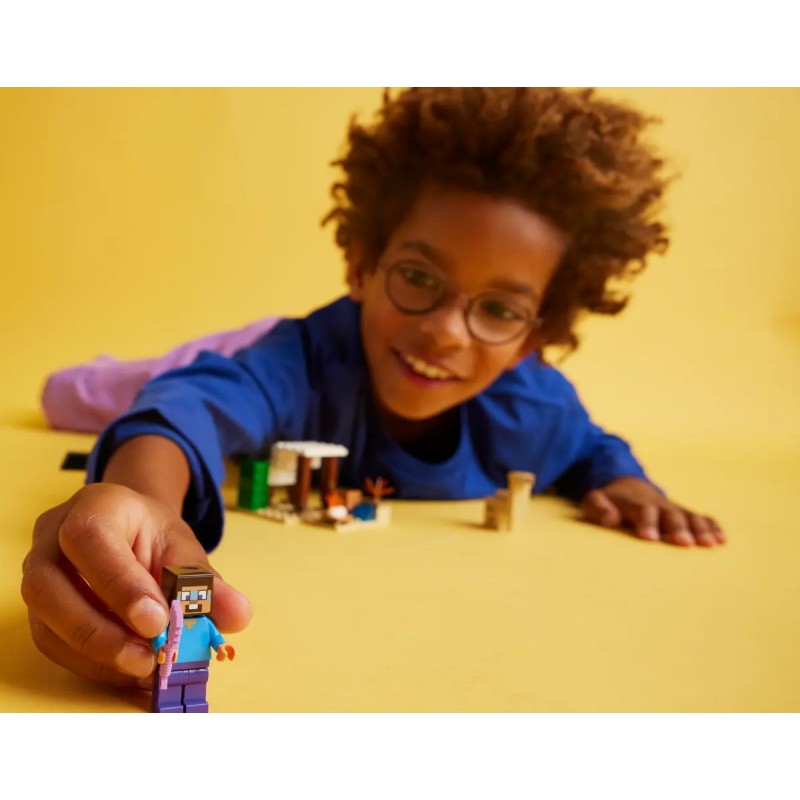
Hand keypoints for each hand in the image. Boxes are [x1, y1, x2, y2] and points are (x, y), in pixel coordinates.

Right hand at [22, 483, 251, 687]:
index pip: (90, 540)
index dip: (119, 585)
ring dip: (98, 655)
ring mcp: (36, 575)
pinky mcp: (38, 612)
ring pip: (46, 624)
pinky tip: (130, 671)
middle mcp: (51, 539)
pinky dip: (93, 665)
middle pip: (50, 588)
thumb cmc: (152, 536)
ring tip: (145, 669)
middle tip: (150, 657)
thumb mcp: (184, 548)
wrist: (127, 530)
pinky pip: (54, 646)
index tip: (156, 622)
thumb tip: (238, 616)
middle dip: (101, 631)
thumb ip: (207, 581)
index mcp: (94, 507)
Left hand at [581, 476, 724, 546]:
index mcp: (635, 502)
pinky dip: (711, 526)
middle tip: (683, 543)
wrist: (628, 485)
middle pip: (670, 514)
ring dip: (700, 529)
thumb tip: (610, 520)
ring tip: (710, 544)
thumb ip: (599, 507)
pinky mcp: (684, 513)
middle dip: (677, 527)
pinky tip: (721, 539)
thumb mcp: (595, 500)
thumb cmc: (610, 500)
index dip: (647, 522)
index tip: (649, 538)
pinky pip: (701, 517)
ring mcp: (673, 508)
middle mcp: (658, 504)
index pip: (643, 510)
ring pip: (689, 516)